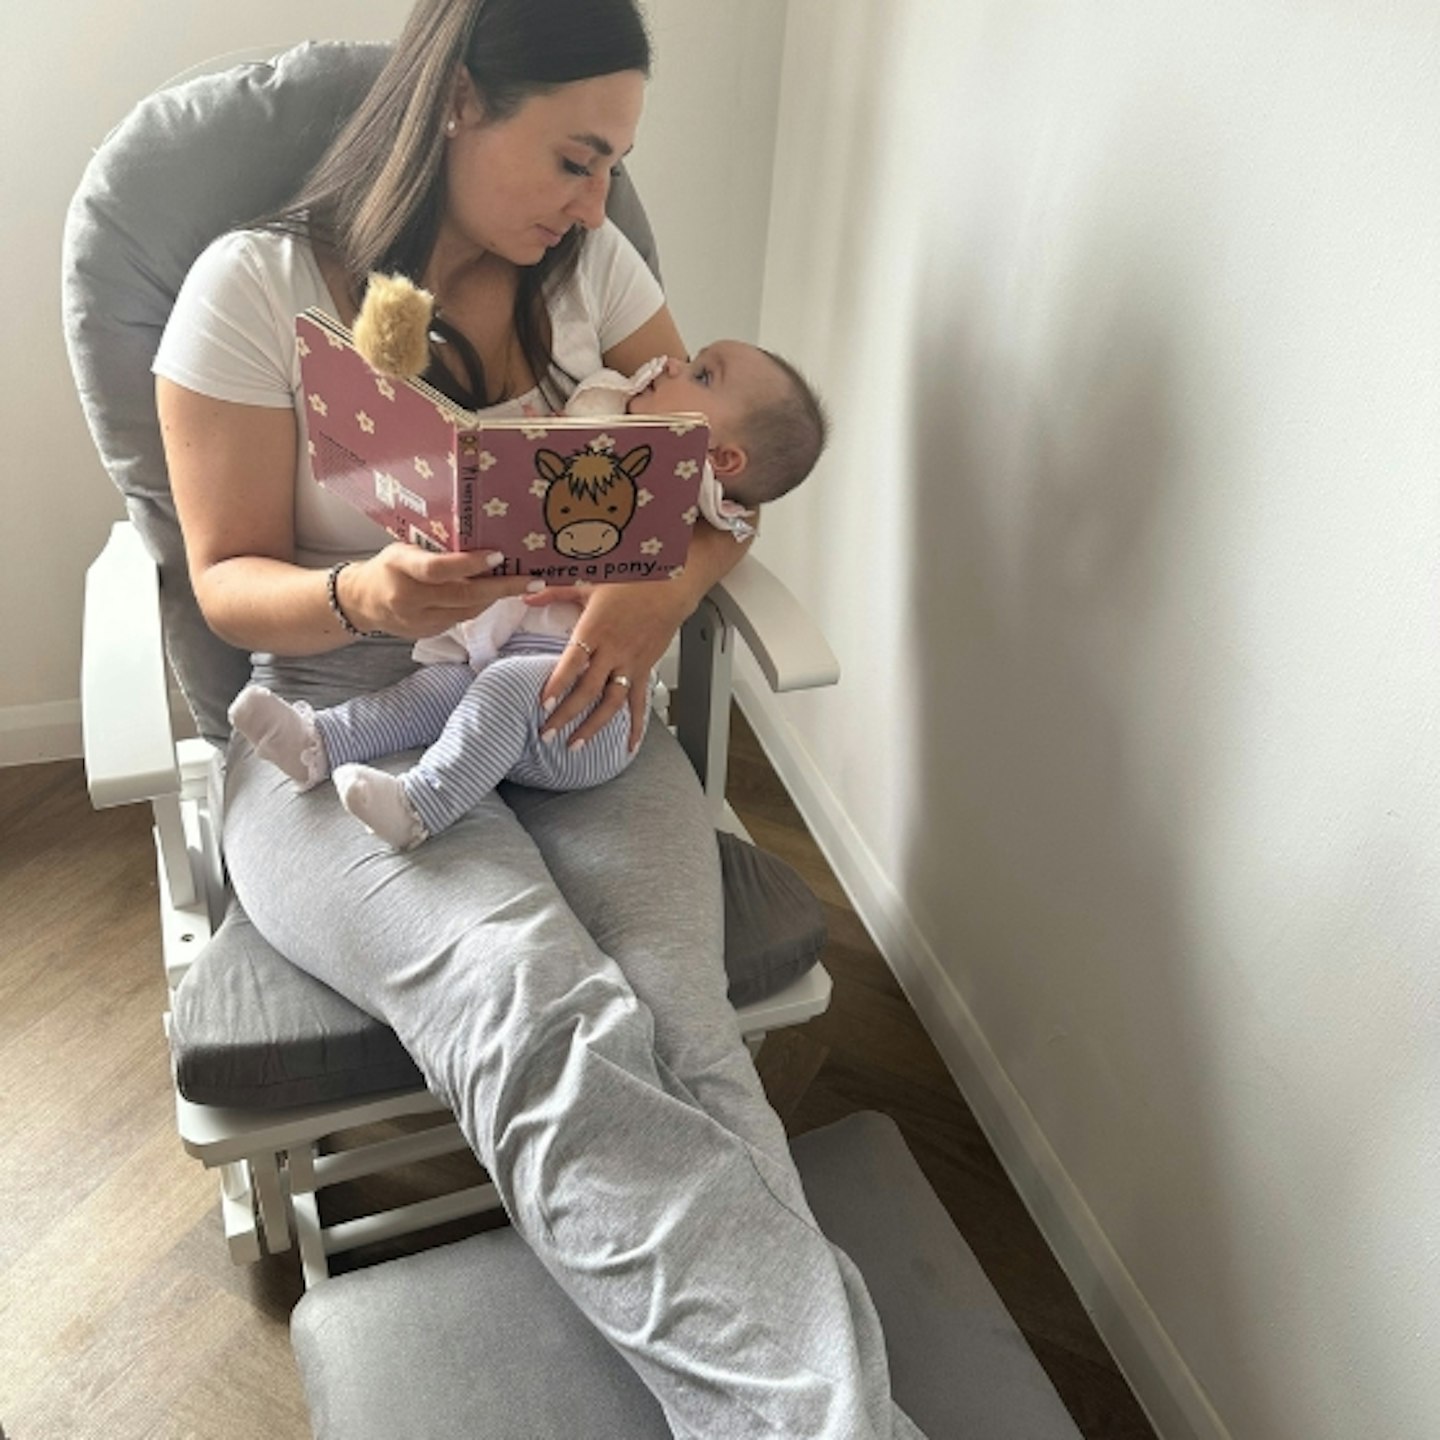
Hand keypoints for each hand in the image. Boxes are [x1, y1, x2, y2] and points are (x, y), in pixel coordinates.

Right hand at [340, 544, 531, 638]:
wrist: (361, 602)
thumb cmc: (390, 566)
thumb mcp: (405, 548)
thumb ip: (437, 549)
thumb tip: (483, 538)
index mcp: (400, 566)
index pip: (438, 569)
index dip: (469, 564)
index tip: (498, 556)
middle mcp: (408, 597)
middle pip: (462, 595)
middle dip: (501, 587)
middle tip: (532, 580)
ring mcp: (418, 620)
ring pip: (467, 610)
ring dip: (495, 597)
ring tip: (522, 584)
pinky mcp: (427, 633)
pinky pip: (461, 618)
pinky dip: (479, 606)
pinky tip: (494, 595)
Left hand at [536, 580, 693, 750]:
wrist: (671, 586)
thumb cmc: (631, 582)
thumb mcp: (589, 583)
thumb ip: (555, 592)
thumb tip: (526, 595)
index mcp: (595, 629)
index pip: (573, 663)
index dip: (558, 684)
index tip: (543, 703)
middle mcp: (613, 651)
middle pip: (588, 690)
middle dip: (566, 715)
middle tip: (547, 734)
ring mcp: (630, 664)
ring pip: (611, 703)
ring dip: (593, 727)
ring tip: (575, 746)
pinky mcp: (644, 670)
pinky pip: (639, 702)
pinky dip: (636, 725)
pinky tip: (629, 745)